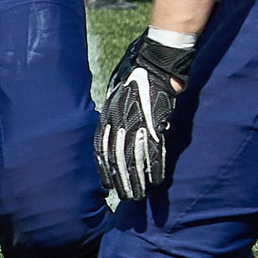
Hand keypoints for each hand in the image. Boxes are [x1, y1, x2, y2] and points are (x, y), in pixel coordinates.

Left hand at [97, 31, 196, 200]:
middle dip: (121, 180)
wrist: (156, 60)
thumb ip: (113, 112)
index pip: (100, 148)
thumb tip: (113, 127)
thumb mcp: (115, 93)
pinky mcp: (157, 122)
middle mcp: (119, 121)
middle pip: (116, 158)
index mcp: (107, 114)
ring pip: (134, 158)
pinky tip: (157, 181)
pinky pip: (155, 150)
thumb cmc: (135, 74)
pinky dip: (156, 167)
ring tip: (138, 196)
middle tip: (125, 197)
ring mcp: (137, 122)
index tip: (105, 186)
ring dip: (136, 179)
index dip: (103, 169)